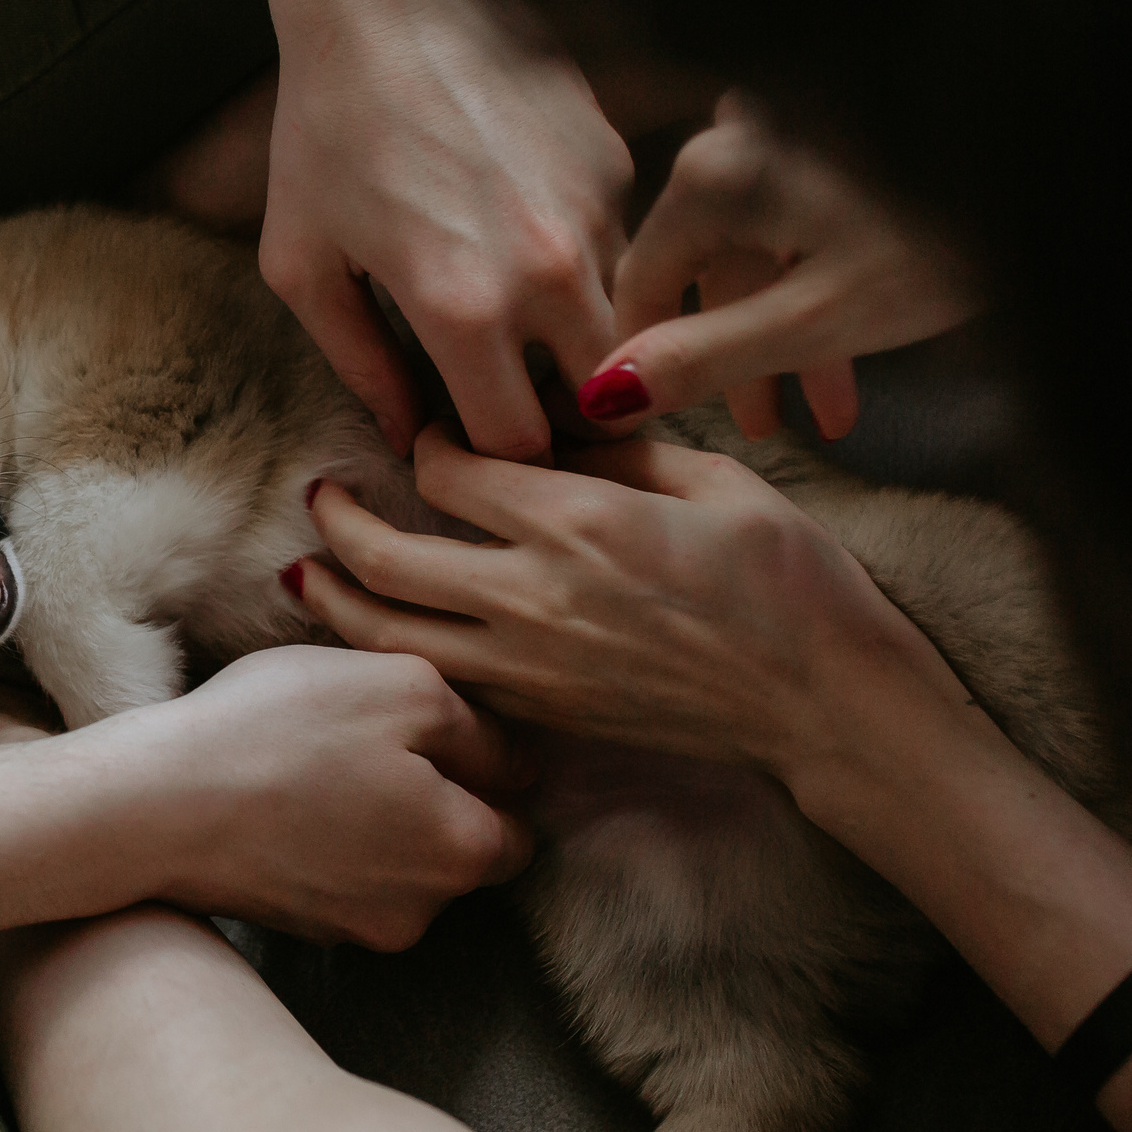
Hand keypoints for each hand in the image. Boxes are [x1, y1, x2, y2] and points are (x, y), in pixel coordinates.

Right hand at [78, 645, 531, 950]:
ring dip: (379, 820)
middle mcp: (424, 911)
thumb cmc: (281, 732)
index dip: (490, 769)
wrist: (155, 805)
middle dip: (434, 798)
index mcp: (466, 852)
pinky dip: (328, 841)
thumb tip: (516, 761)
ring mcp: (356, 929)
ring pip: (398, 863)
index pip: (519, 820)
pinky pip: (342, 877)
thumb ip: (481, 726)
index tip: (443, 729)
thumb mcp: (403, 685)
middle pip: (459, 848)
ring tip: (321, 763)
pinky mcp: (301, 927)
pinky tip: (287, 796)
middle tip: (373, 738)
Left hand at [131, 0, 631, 462]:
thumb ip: (358, 364)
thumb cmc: (323, 130)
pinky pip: (619, 252)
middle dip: (557, 420)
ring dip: (578, 346)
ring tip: (522, 329)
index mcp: (461, 309)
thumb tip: (404, 435)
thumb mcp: (305, 264)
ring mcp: (595, 214)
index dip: (492, 462)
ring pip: (616, 328)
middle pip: (592, 403)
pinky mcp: (618, 164)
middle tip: (511, 406)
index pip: (517, 446)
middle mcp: (546, 271)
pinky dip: (584, 269)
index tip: (464, 445)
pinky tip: (527, 239)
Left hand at [289, 426, 958, 773]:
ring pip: (392, 635)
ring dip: (337, 599)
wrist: (824, 702)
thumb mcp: (714, 478)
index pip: (448, 470)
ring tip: (307, 568)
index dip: (425, 440)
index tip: (429, 429)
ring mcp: (531, 666)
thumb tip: (549, 418)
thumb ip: (618, 444)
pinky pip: (438, 678)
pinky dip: (389, 653)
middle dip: (341, 519)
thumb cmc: (789, 580)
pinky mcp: (542, 714)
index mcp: (577, 521)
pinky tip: (373, 632)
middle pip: (390, 557)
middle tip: (321, 492)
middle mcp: (535, 596)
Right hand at [578, 97, 979, 439]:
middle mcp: (739, 137)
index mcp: (714, 173)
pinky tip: (857, 350)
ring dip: (790, 335)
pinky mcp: (839, 138)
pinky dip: (819, 285)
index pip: (641, 278)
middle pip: (707, 266)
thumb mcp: (818, 318)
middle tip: (764, 433)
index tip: (642, 420)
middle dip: (739, 358)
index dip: (640, 358)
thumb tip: (606, 395)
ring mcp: (791, 131)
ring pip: (761, 250)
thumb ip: (705, 357)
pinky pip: (802, 222)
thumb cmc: (952, 237)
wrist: (1065, 168)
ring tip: (831, 415)